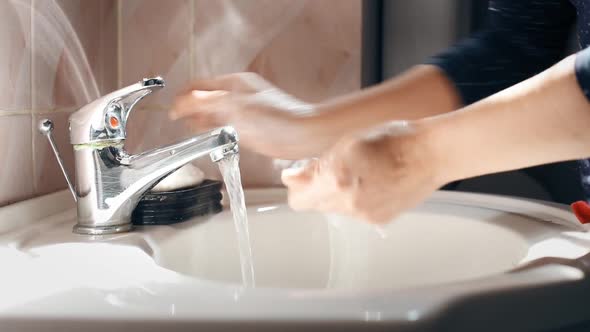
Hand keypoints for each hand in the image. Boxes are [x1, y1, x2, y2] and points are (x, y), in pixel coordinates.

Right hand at [171, 72, 331, 158]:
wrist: (304, 136)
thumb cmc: (280, 119)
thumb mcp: (237, 108)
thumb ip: (209, 104)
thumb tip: (184, 102)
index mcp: (234, 84)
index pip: (199, 87)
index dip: (183, 98)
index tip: (172, 111)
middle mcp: (237, 95)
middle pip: (205, 99)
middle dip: (190, 109)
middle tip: (178, 121)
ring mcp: (243, 112)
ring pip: (214, 113)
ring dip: (201, 121)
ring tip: (191, 129)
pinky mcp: (249, 128)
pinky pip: (224, 126)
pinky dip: (214, 130)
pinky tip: (211, 137)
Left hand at [281, 122, 444, 222]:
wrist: (431, 154)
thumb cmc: (394, 139)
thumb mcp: (347, 142)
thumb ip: (315, 164)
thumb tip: (290, 177)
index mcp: (335, 180)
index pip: (298, 199)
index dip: (298, 185)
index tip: (302, 174)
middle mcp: (348, 203)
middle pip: (315, 206)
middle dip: (317, 189)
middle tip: (332, 169)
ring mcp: (365, 215)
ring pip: (335, 210)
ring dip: (337, 194)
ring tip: (358, 173)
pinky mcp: (379, 220)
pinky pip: (355, 213)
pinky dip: (357, 200)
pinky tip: (372, 183)